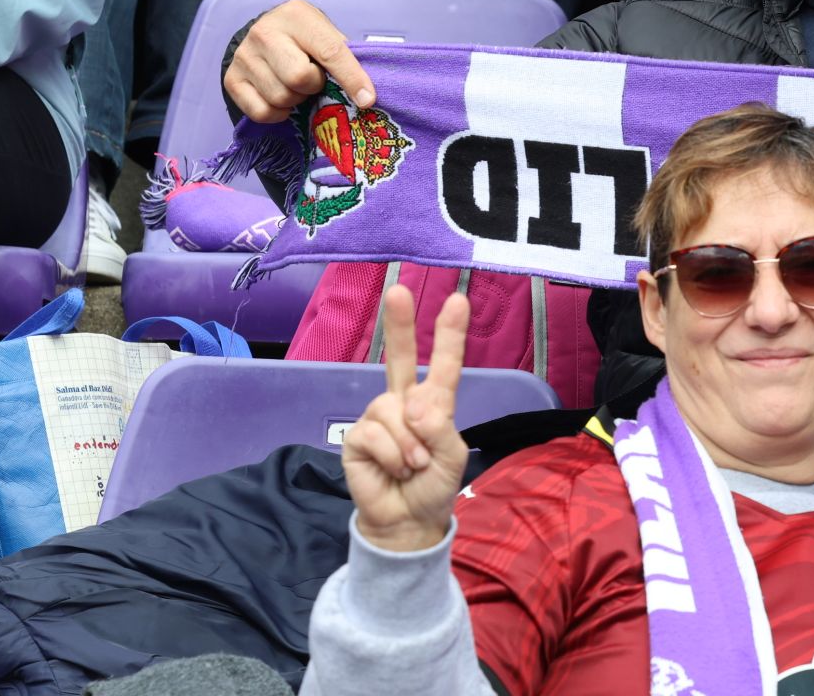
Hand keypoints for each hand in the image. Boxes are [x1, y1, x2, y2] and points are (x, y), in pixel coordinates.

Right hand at [223, 0, 373, 121]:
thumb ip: (344, 55)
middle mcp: (264, 32)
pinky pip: (262, 112)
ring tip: (296, 84)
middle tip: (314, 79)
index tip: (367, 99)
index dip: (351, 78)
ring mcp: (244, 56)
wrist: (265, 32)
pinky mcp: (231, 79)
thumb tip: (366, 94)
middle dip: (314, 85)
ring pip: (281, 98)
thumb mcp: (325, 33)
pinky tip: (281, 97)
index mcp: (296, 15)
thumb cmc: (305, 36)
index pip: (329, 51)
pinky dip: (278, 113)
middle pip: (299, 78)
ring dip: (296, 99)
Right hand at [344, 285, 469, 552]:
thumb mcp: (451, 455)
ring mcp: (377, 416)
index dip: (449, 334)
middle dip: (399, 324)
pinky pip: (375, 433)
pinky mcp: (356, 437)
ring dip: (409, 445)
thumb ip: (438, 427)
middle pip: (398, 358)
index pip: (442, 364)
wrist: (408, 520)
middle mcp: (402, 401)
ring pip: (393, 411)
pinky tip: (394, 469)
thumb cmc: (434, 484)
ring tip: (413, 466)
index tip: (457, 301)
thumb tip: (412, 404)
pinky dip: (391, 455)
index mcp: (432, 401)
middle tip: (399, 292)